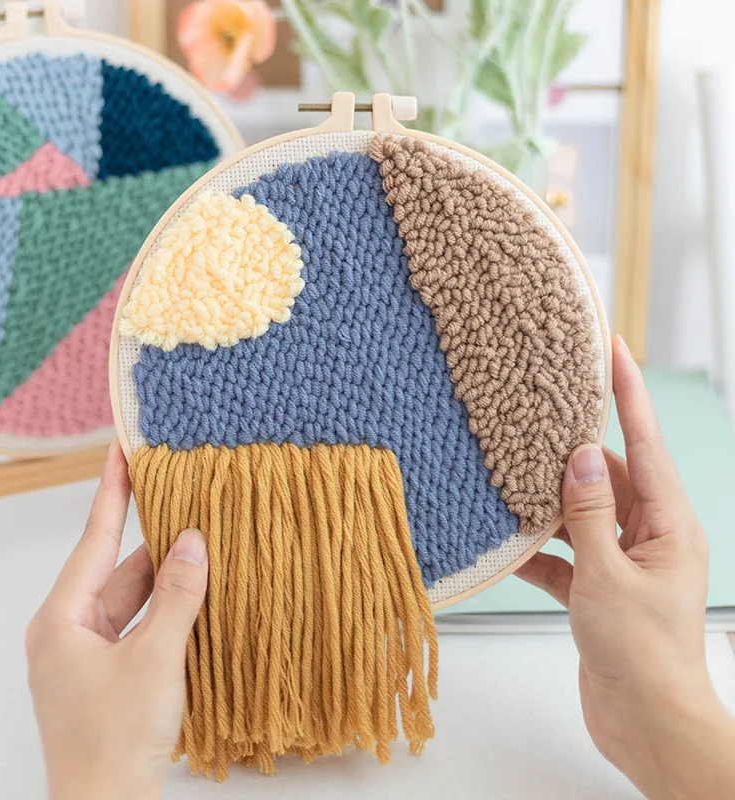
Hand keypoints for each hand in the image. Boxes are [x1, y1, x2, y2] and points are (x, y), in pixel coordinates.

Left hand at [26, 442, 208, 799]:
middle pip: (118, 570)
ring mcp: (87, 657)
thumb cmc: (117, 742)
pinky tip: (197, 596)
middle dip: (155, 539)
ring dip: (167, 578)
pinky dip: (167, 611)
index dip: (111, 492)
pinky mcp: (107, 678)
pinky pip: (139, 627)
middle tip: (188, 498)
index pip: (93, 540)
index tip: (122, 451)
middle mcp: (68, 632)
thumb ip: (178, 595)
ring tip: (204, 541)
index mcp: (61, 620)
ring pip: (132, 600)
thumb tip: (193, 541)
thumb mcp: (156, 659)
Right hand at [517, 336, 734, 799]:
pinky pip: (566, 553)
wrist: (647, 726)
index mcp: (668, 522)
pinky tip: (507, 545)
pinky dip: (538, 549)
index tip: (610, 349)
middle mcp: (649, 534)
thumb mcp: (609, 575)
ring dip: (550, 503)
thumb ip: (589, 513)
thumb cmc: (642, 655)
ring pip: (583, 513)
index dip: (628, 392)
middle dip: (570, 450)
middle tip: (536, 415)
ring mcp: (622, 560)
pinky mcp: (598, 587)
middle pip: (607, 475)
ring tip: (511, 476)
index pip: (644, 442)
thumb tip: (577, 456)